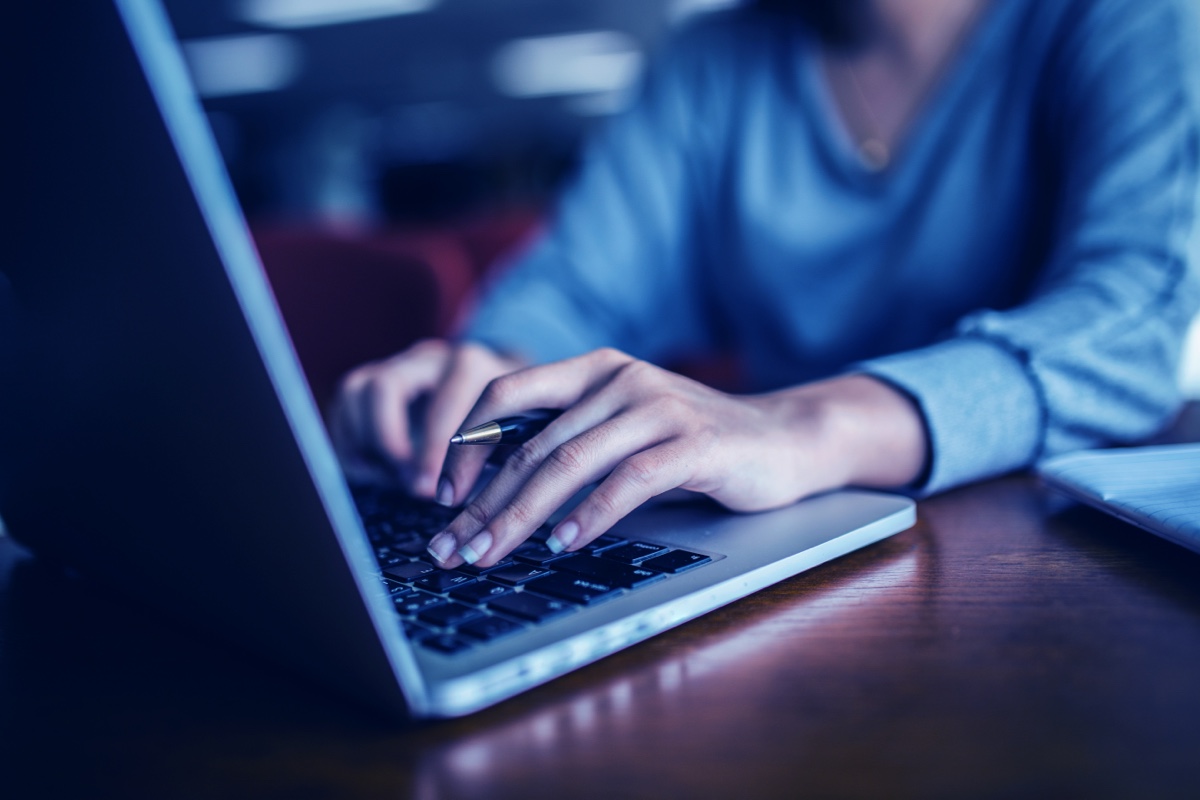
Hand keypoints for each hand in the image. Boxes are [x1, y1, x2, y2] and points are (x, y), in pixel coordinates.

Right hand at [329, 339, 523, 496]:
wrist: (502, 391)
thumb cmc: (512, 421)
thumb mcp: (516, 434)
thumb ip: (497, 457)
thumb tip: (476, 504)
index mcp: (470, 365)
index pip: (445, 399)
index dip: (435, 449)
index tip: (435, 489)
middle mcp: (429, 358)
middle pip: (384, 386)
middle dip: (389, 442)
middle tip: (408, 483)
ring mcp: (398, 366)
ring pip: (357, 391)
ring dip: (366, 441)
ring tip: (391, 477)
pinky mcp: (376, 381)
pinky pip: (345, 405)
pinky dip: (352, 441)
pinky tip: (376, 470)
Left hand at [425, 347, 927, 567]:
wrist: (784, 439)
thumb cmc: (694, 443)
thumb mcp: (622, 429)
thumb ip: (570, 440)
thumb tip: (492, 494)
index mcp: (592, 369)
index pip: (505, 393)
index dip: (465, 445)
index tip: (439, 498)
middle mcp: (619, 378)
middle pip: (531, 443)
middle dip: (484, 503)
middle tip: (452, 549)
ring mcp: (656, 406)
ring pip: (569, 463)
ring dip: (521, 517)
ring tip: (490, 556)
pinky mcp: (692, 442)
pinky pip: (626, 481)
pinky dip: (588, 516)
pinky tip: (562, 545)